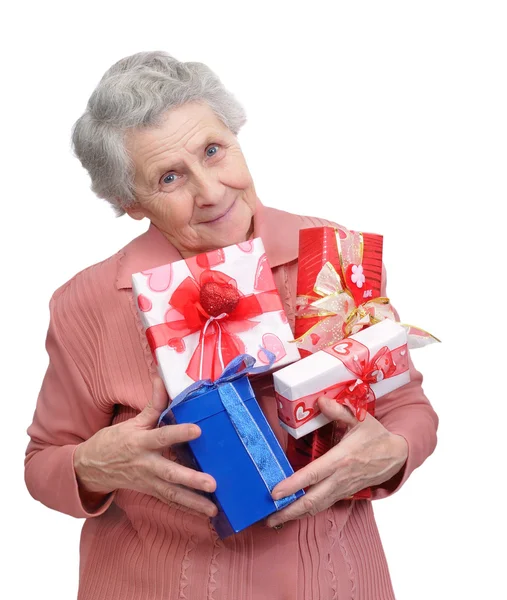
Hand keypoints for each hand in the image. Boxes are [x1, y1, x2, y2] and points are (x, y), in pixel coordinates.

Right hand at [74, 377, 217, 516]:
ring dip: (194, 502)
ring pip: (172, 494)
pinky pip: (171, 502)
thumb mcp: (132, 421)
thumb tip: (161, 377)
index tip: (198, 430)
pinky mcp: (150, 492)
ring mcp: (148, 481)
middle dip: (191, 480)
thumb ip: (153, 403)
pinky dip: (188, 509)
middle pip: (170, 473)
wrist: (91, 468)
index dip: (179, 433)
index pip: (162, 436)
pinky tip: (206, 514)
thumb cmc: (114, 441)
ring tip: (213, 509)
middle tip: (213, 484)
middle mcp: (146, 464)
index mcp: (141, 443)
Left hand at [266, 396, 407, 526]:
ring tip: (274, 519)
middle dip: (289, 510)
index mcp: (341, 459)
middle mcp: (340, 478)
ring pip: (317, 506)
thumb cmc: (375, 436)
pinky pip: (323, 504)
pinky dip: (307, 510)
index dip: (293, 485)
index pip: (313, 474)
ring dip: (296, 514)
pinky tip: (294, 511)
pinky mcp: (344, 492)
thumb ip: (339, 410)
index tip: (275, 492)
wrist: (396, 455)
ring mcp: (342, 488)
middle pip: (312, 499)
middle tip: (268, 517)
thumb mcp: (360, 418)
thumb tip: (320, 401)